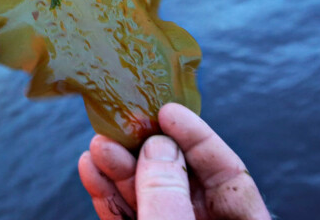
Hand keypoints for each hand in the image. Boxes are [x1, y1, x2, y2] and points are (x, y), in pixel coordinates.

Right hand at [78, 103, 270, 219]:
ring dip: (120, 171)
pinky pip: (127, 218)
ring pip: (148, 198)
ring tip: (97, 146)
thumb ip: (168, 191)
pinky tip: (91, 172)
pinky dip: (108, 197)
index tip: (166, 110)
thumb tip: (159, 145)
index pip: (228, 172)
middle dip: (146, 151)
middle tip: (119, 126)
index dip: (197, 136)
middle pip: (181, 180)